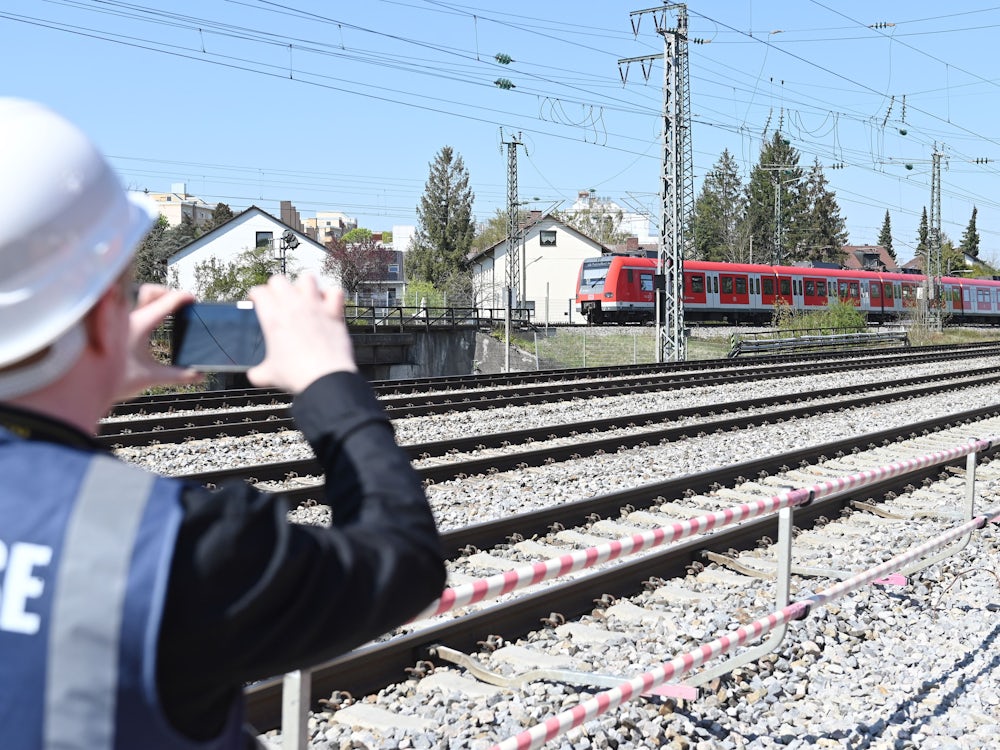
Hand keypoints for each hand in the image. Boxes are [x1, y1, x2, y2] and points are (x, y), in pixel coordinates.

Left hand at [115, 284, 202, 400]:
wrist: (84, 387)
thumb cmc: (112, 380)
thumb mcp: (150, 378)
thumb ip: (178, 375)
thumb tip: (198, 375)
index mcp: (141, 324)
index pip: (166, 302)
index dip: (183, 298)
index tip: (193, 299)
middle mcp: (129, 319)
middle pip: (150, 292)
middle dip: (166, 293)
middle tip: (179, 304)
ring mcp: (119, 322)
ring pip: (137, 299)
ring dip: (153, 301)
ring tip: (166, 312)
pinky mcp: (112, 329)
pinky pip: (130, 311)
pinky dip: (143, 311)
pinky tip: (148, 325)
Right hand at [246, 275, 356, 392]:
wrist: (325, 379)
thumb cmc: (297, 375)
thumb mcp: (269, 375)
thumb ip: (259, 372)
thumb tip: (255, 375)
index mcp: (273, 318)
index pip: (258, 292)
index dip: (255, 295)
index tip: (257, 301)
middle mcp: (293, 307)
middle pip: (279, 280)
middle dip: (276, 287)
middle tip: (278, 299)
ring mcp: (315, 307)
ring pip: (307, 278)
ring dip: (304, 286)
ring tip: (303, 298)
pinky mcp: (334, 313)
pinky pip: (335, 292)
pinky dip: (331, 295)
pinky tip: (327, 304)